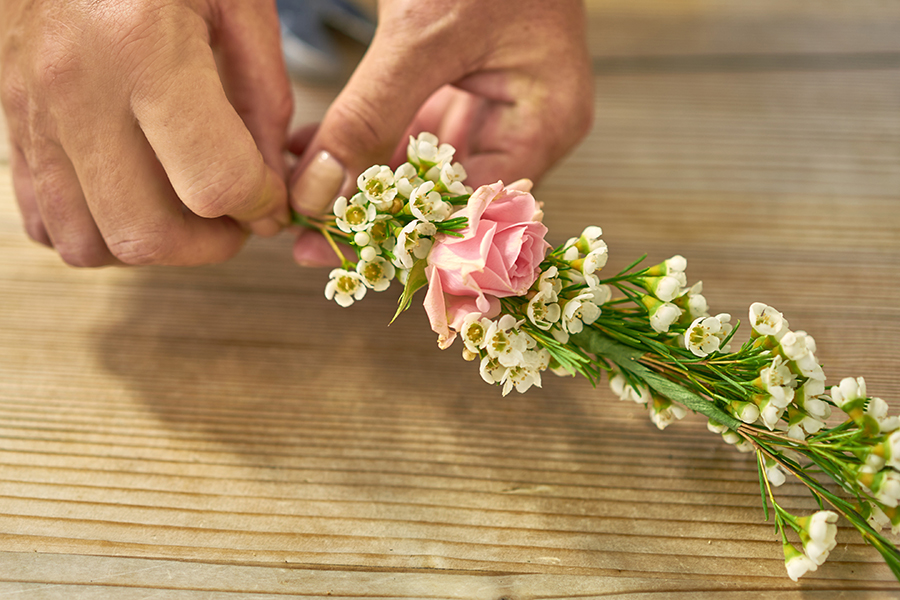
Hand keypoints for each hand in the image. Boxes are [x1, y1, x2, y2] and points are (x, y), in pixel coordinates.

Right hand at [0, 0, 291, 265]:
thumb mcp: (236, 3)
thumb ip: (263, 97)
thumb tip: (273, 183)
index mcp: (144, 48)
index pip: (215, 182)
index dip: (261, 205)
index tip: (272, 197)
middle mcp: (78, 92)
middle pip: (147, 234)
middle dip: (210, 244)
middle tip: (236, 216)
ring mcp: (33, 115)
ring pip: (93, 244)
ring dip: (154, 244)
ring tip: (185, 208)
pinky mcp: (12, 129)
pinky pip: (50, 223)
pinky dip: (100, 230)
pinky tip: (133, 194)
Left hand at [289, 0, 593, 265]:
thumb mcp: (426, 34)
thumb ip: (372, 115)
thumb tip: (319, 193)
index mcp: (546, 122)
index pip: (478, 207)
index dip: (413, 238)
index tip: (349, 255)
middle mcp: (523, 126)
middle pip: (447, 197)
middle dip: (378, 216)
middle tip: (313, 243)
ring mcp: (491, 108)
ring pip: (420, 168)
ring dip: (361, 181)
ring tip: (301, 201)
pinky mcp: (458, 87)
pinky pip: (407, 130)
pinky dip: (362, 139)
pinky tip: (311, 152)